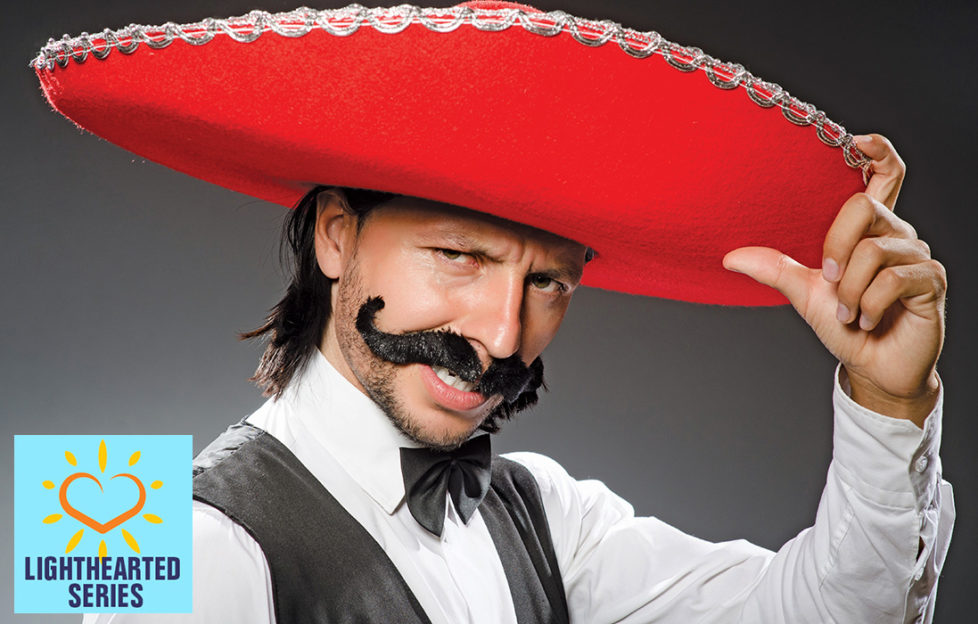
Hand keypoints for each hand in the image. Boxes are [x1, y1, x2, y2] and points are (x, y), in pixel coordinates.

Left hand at [723, 134, 944, 426]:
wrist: (872, 367)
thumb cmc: (844, 324)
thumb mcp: (804, 292)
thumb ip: (774, 269)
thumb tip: (730, 256)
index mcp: (870, 229)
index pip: (885, 175)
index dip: (877, 151)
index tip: (856, 139)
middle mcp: (898, 234)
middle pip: (862, 206)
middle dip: (833, 248)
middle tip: (828, 282)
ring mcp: (918, 256)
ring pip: (872, 250)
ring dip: (849, 290)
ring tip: (848, 313)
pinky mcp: (931, 281)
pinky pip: (891, 279)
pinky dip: (867, 304)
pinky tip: (864, 320)